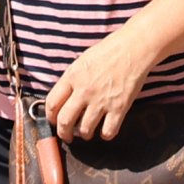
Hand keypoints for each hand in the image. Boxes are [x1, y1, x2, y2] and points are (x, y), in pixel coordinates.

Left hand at [41, 29, 157, 141]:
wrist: (133, 48)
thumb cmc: (108, 51)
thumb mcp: (81, 62)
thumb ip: (71, 80)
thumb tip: (63, 99)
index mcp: (72, 77)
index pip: (52, 103)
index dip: (50, 116)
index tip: (54, 120)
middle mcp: (84, 91)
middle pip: (64, 121)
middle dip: (63, 133)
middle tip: (66, 135)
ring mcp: (101, 101)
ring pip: (85, 130)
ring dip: (84, 135)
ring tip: (87, 133)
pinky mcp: (119, 108)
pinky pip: (108, 131)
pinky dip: (105, 135)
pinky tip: (105, 130)